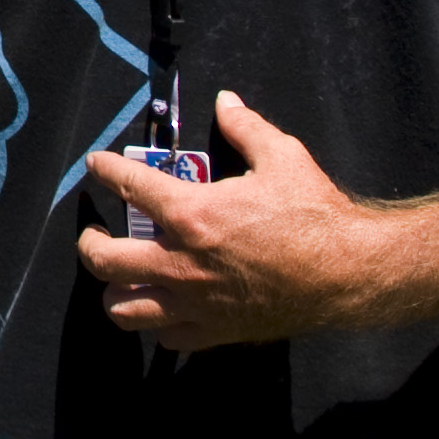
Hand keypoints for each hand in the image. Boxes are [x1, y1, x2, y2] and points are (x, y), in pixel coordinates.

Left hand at [77, 93, 391, 350]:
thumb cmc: (315, 214)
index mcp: (191, 213)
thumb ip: (245, 127)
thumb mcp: (282, 156)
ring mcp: (194, 303)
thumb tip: (225, 101)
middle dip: (89, 243)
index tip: (97, 166)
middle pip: (103, 261)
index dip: (105, 170)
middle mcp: (181, 262)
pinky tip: (166, 306)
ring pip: (124, 309)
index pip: (128, 186)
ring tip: (122, 276)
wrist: (349, 272)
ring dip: (114, 291)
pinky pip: (167, 337)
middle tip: (97, 232)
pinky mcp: (215, 331)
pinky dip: (158, 323)